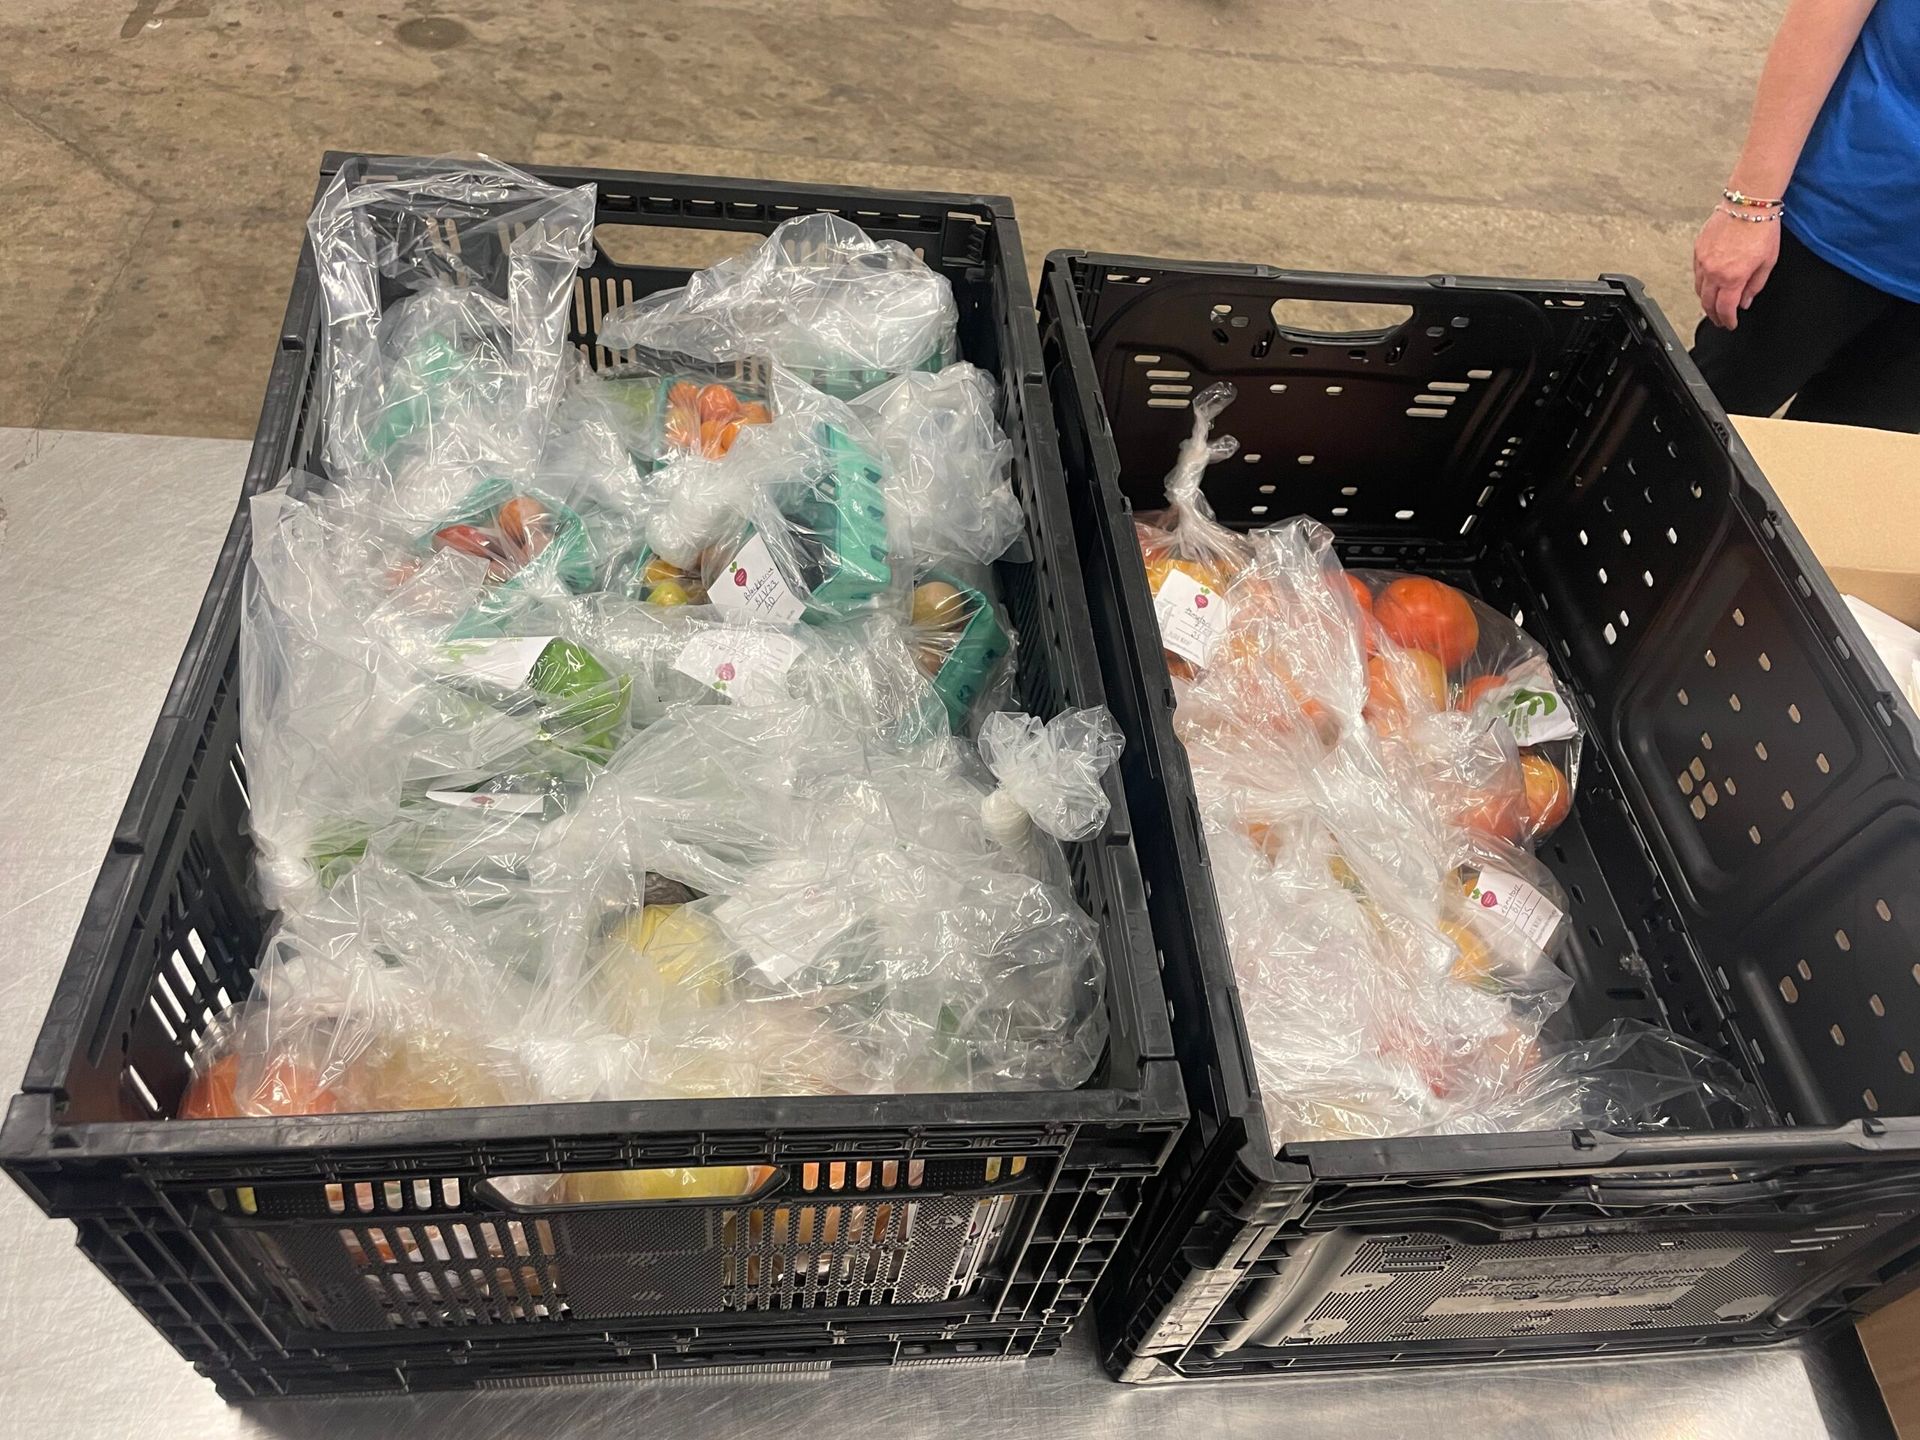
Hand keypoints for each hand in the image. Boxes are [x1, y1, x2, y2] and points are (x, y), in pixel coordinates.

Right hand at [1693, 210, 1780, 329]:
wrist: (1748, 204)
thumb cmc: (1761, 228)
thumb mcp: (1767, 262)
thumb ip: (1755, 286)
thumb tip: (1745, 301)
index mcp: (1732, 277)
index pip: (1725, 309)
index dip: (1727, 320)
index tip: (1730, 324)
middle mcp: (1713, 271)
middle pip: (1707, 303)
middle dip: (1714, 315)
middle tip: (1720, 320)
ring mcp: (1702, 261)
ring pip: (1699, 290)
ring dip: (1706, 300)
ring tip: (1714, 303)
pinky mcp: (1697, 250)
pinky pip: (1696, 274)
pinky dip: (1703, 283)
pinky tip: (1710, 283)